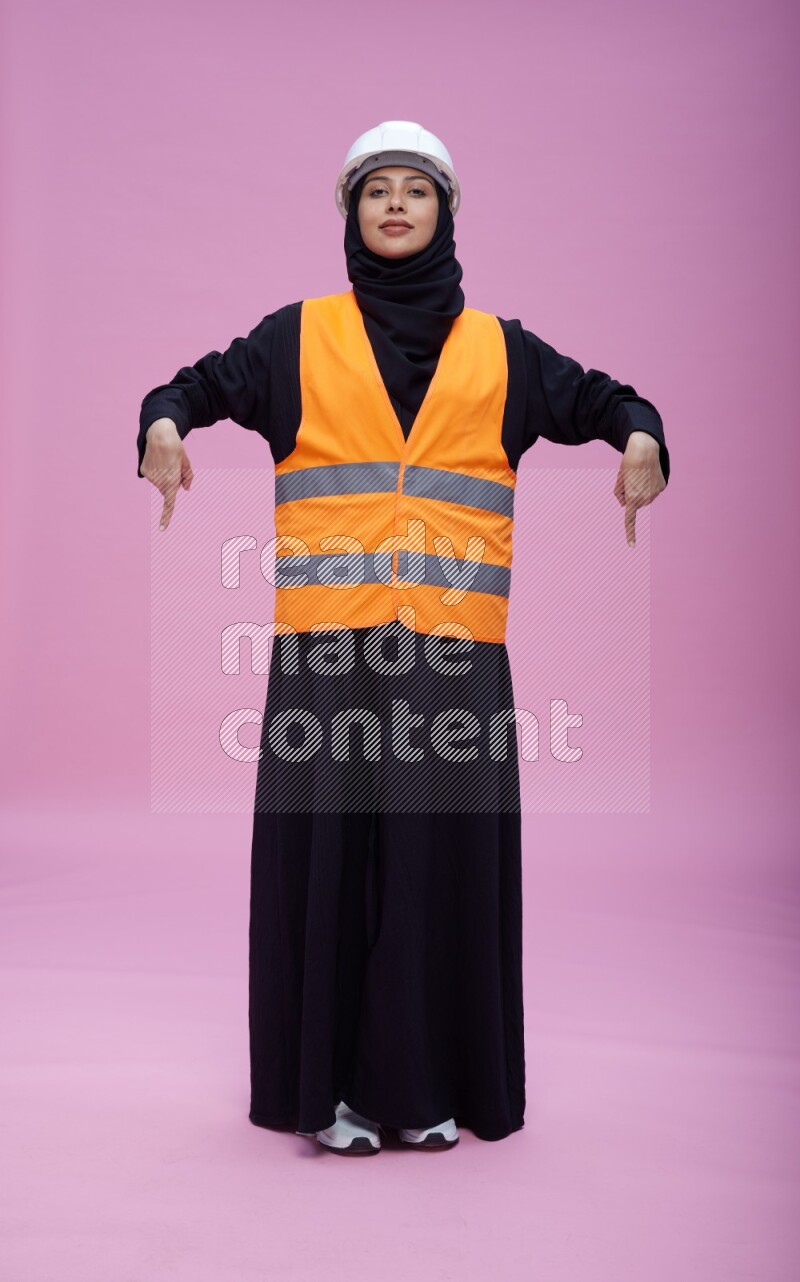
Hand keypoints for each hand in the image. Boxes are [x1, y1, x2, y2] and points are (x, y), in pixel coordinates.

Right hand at [140, 418, 193, 529]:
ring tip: (165, 460)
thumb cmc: (176, 448)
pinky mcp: (144, 471)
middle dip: (172, 482)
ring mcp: (150, 477)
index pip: (169, 504)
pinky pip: (152, 476)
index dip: (166, 517)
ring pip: (160, 482)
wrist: (159, 434)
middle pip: (167, 489)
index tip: (162, 529)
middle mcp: (159, 482)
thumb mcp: (186, 463)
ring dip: (164, 475)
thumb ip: (187, 478)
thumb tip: (185, 490)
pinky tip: (157, 459)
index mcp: (172, 482)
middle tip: (174, 466)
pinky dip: (155, 470)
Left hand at [614, 432, 665, 546]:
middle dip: (631, 495)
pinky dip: (650, 485)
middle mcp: (646, 498)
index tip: (632, 547)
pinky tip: (649, 474)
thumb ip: (620, 495)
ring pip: (644, 498)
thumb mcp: (619, 480)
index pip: (630, 519)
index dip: (630, 534)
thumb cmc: (628, 464)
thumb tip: (626, 504)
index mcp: (632, 498)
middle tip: (630, 479)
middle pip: (635, 503)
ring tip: (640, 475)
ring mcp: (655, 493)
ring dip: (641, 490)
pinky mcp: (662, 486)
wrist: (645, 449)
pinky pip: (653, 490)